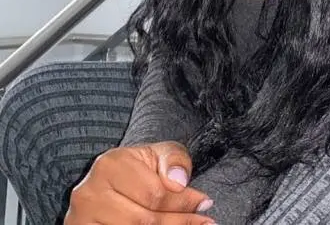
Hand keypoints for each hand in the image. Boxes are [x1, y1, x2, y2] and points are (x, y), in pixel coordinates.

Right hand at [64, 141, 215, 223]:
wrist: (110, 180)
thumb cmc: (139, 167)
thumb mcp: (159, 154)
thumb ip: (174, 161)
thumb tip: (179, 181)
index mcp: (109, 165)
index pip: (154, 194)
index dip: (184, 201)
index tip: (206, 203)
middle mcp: (89, 193)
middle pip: (143, 220)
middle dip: (178, 221)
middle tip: (204, 221)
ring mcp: (80, 219)